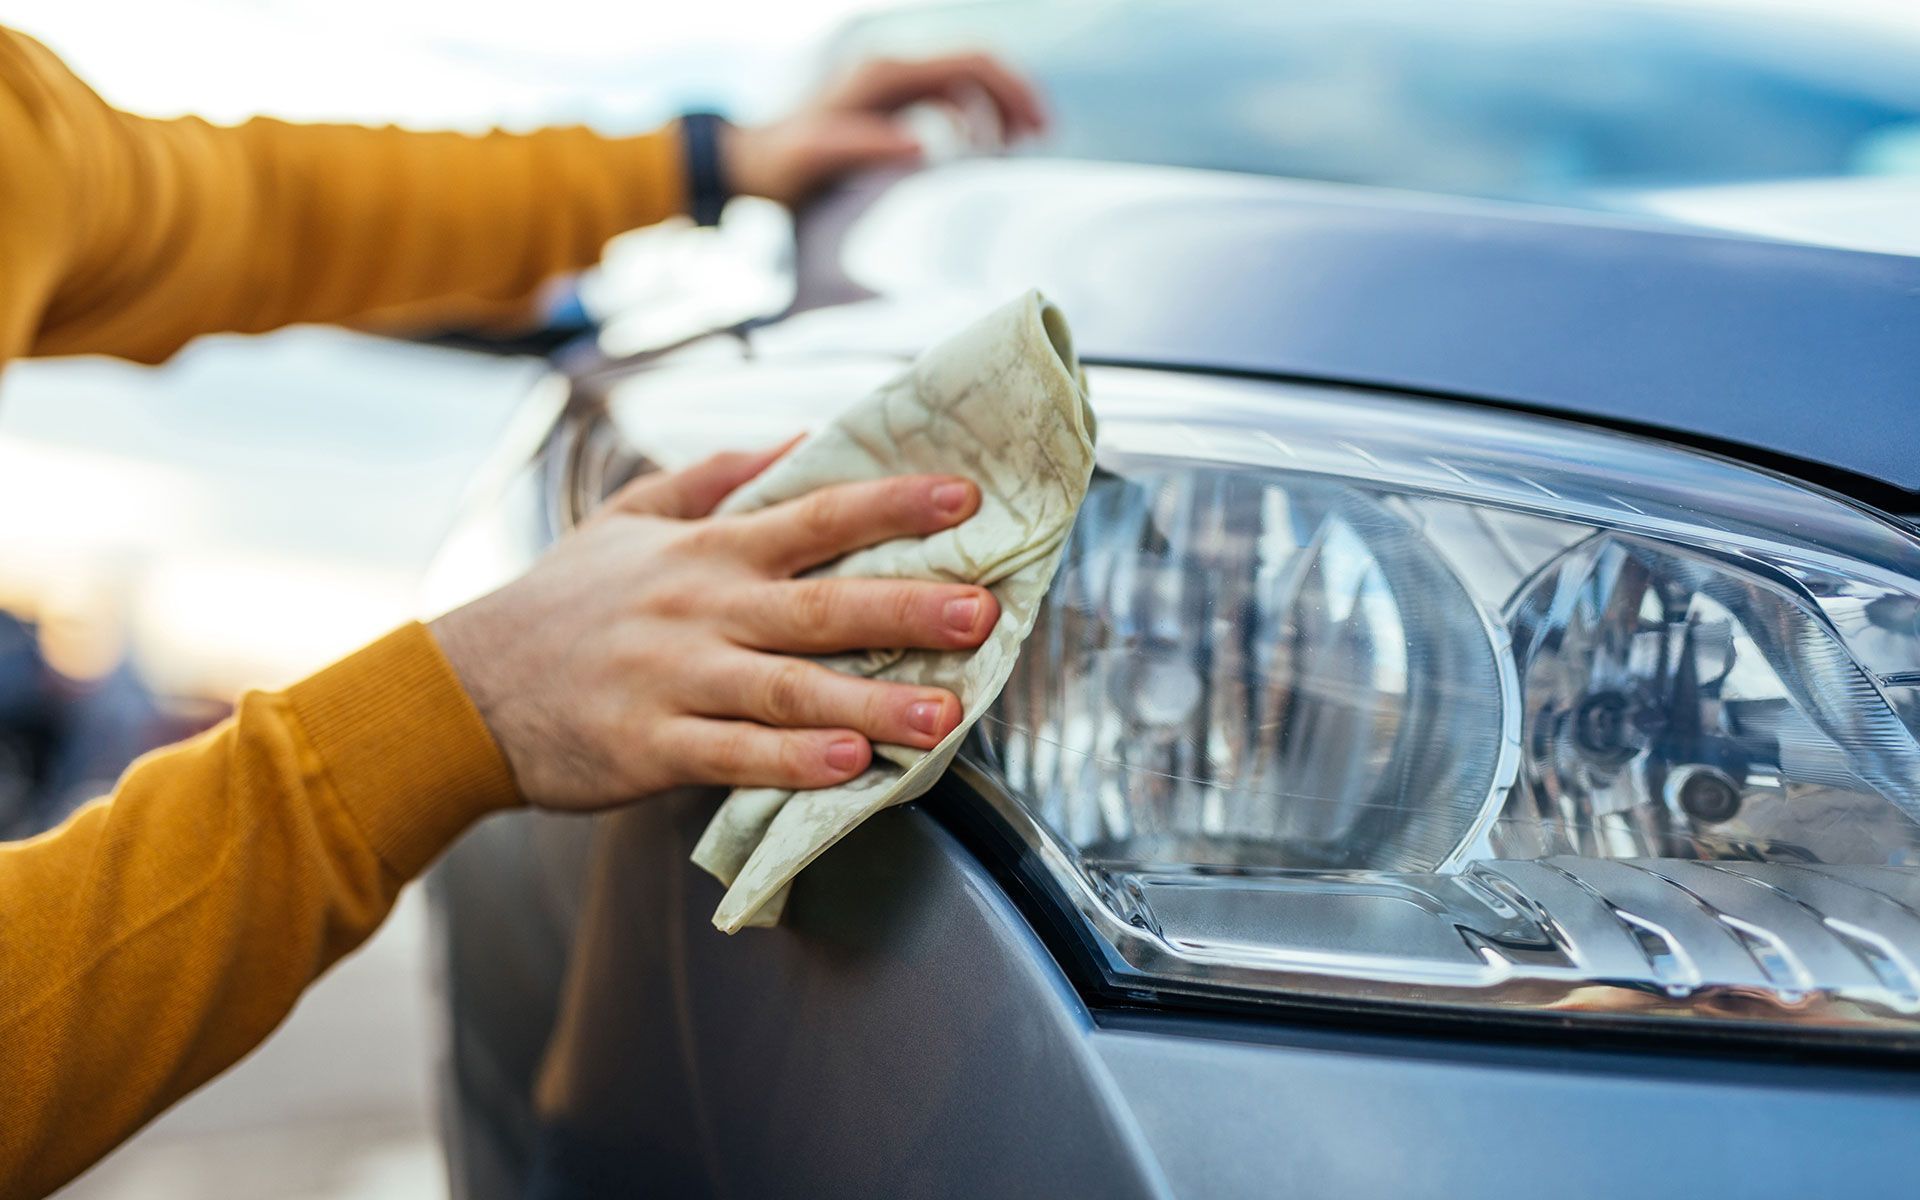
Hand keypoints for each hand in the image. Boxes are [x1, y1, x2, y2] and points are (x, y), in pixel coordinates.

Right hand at [430, 445, 999, 811]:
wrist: (464, 690)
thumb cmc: (560, 604)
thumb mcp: (627, 518)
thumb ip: (715, 478)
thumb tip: (799, 439)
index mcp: (705, 550)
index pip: (815, 514)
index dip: (891, 504)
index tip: (964, 497)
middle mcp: (699, 608)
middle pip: (818, 603)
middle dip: (906, 606)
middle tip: (983, 612)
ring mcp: (675, 679)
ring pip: (788, 689)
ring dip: (871, 701)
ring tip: (944, 714)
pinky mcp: (651, 747)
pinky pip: (735, 756)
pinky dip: (793, 762)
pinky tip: (850, 767)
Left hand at [724, 53, 1048, 207]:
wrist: (749, 162)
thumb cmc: (781, 167)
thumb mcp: (816, 160)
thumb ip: (865, 148)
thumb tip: (923, 146)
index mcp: (886, 74)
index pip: (970, 63)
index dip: (1013, 90)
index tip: (1039, 130)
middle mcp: (893, 67)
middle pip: (976, 64)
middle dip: (1015, 96)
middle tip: (1042, 139)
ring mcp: (893, 81)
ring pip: (966, 79)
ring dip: (998, 107)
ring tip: (1017, 149)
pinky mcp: (891, 100)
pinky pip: (948, 96)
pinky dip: (974, 116)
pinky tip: (982, 149)